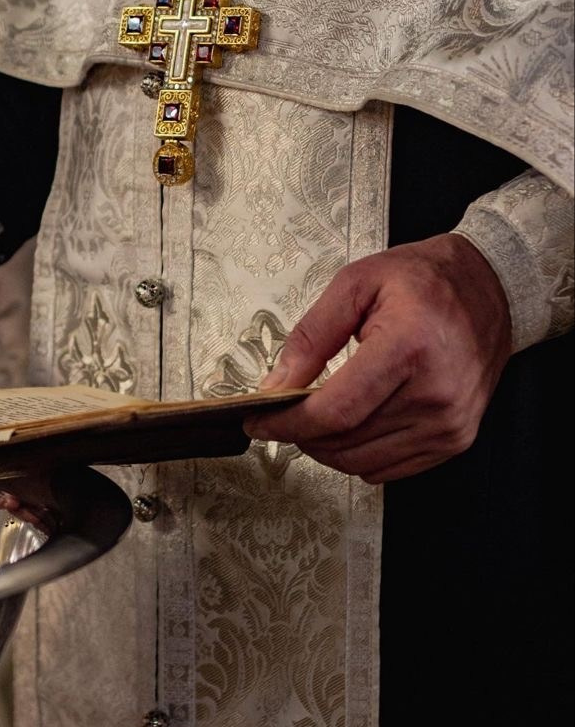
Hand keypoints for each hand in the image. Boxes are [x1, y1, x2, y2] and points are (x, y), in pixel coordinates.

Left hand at [243, 234, 512, 482]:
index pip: (334, 411)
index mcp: (408, 348)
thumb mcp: (355, 284)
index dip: (286, 423)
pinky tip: (345, 428)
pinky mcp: (456, 439)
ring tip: (309, 418)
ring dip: (324, 448)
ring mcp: (449, 423)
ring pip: (362, 462)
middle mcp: (435, 394)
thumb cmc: (425, 279)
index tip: (257, 421)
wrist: (490, 287)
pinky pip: (390, 468)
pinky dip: (356, 456)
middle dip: (298, 434)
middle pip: (345, 441)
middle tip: (276, 415)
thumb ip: (311, 336)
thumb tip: (277, 384)